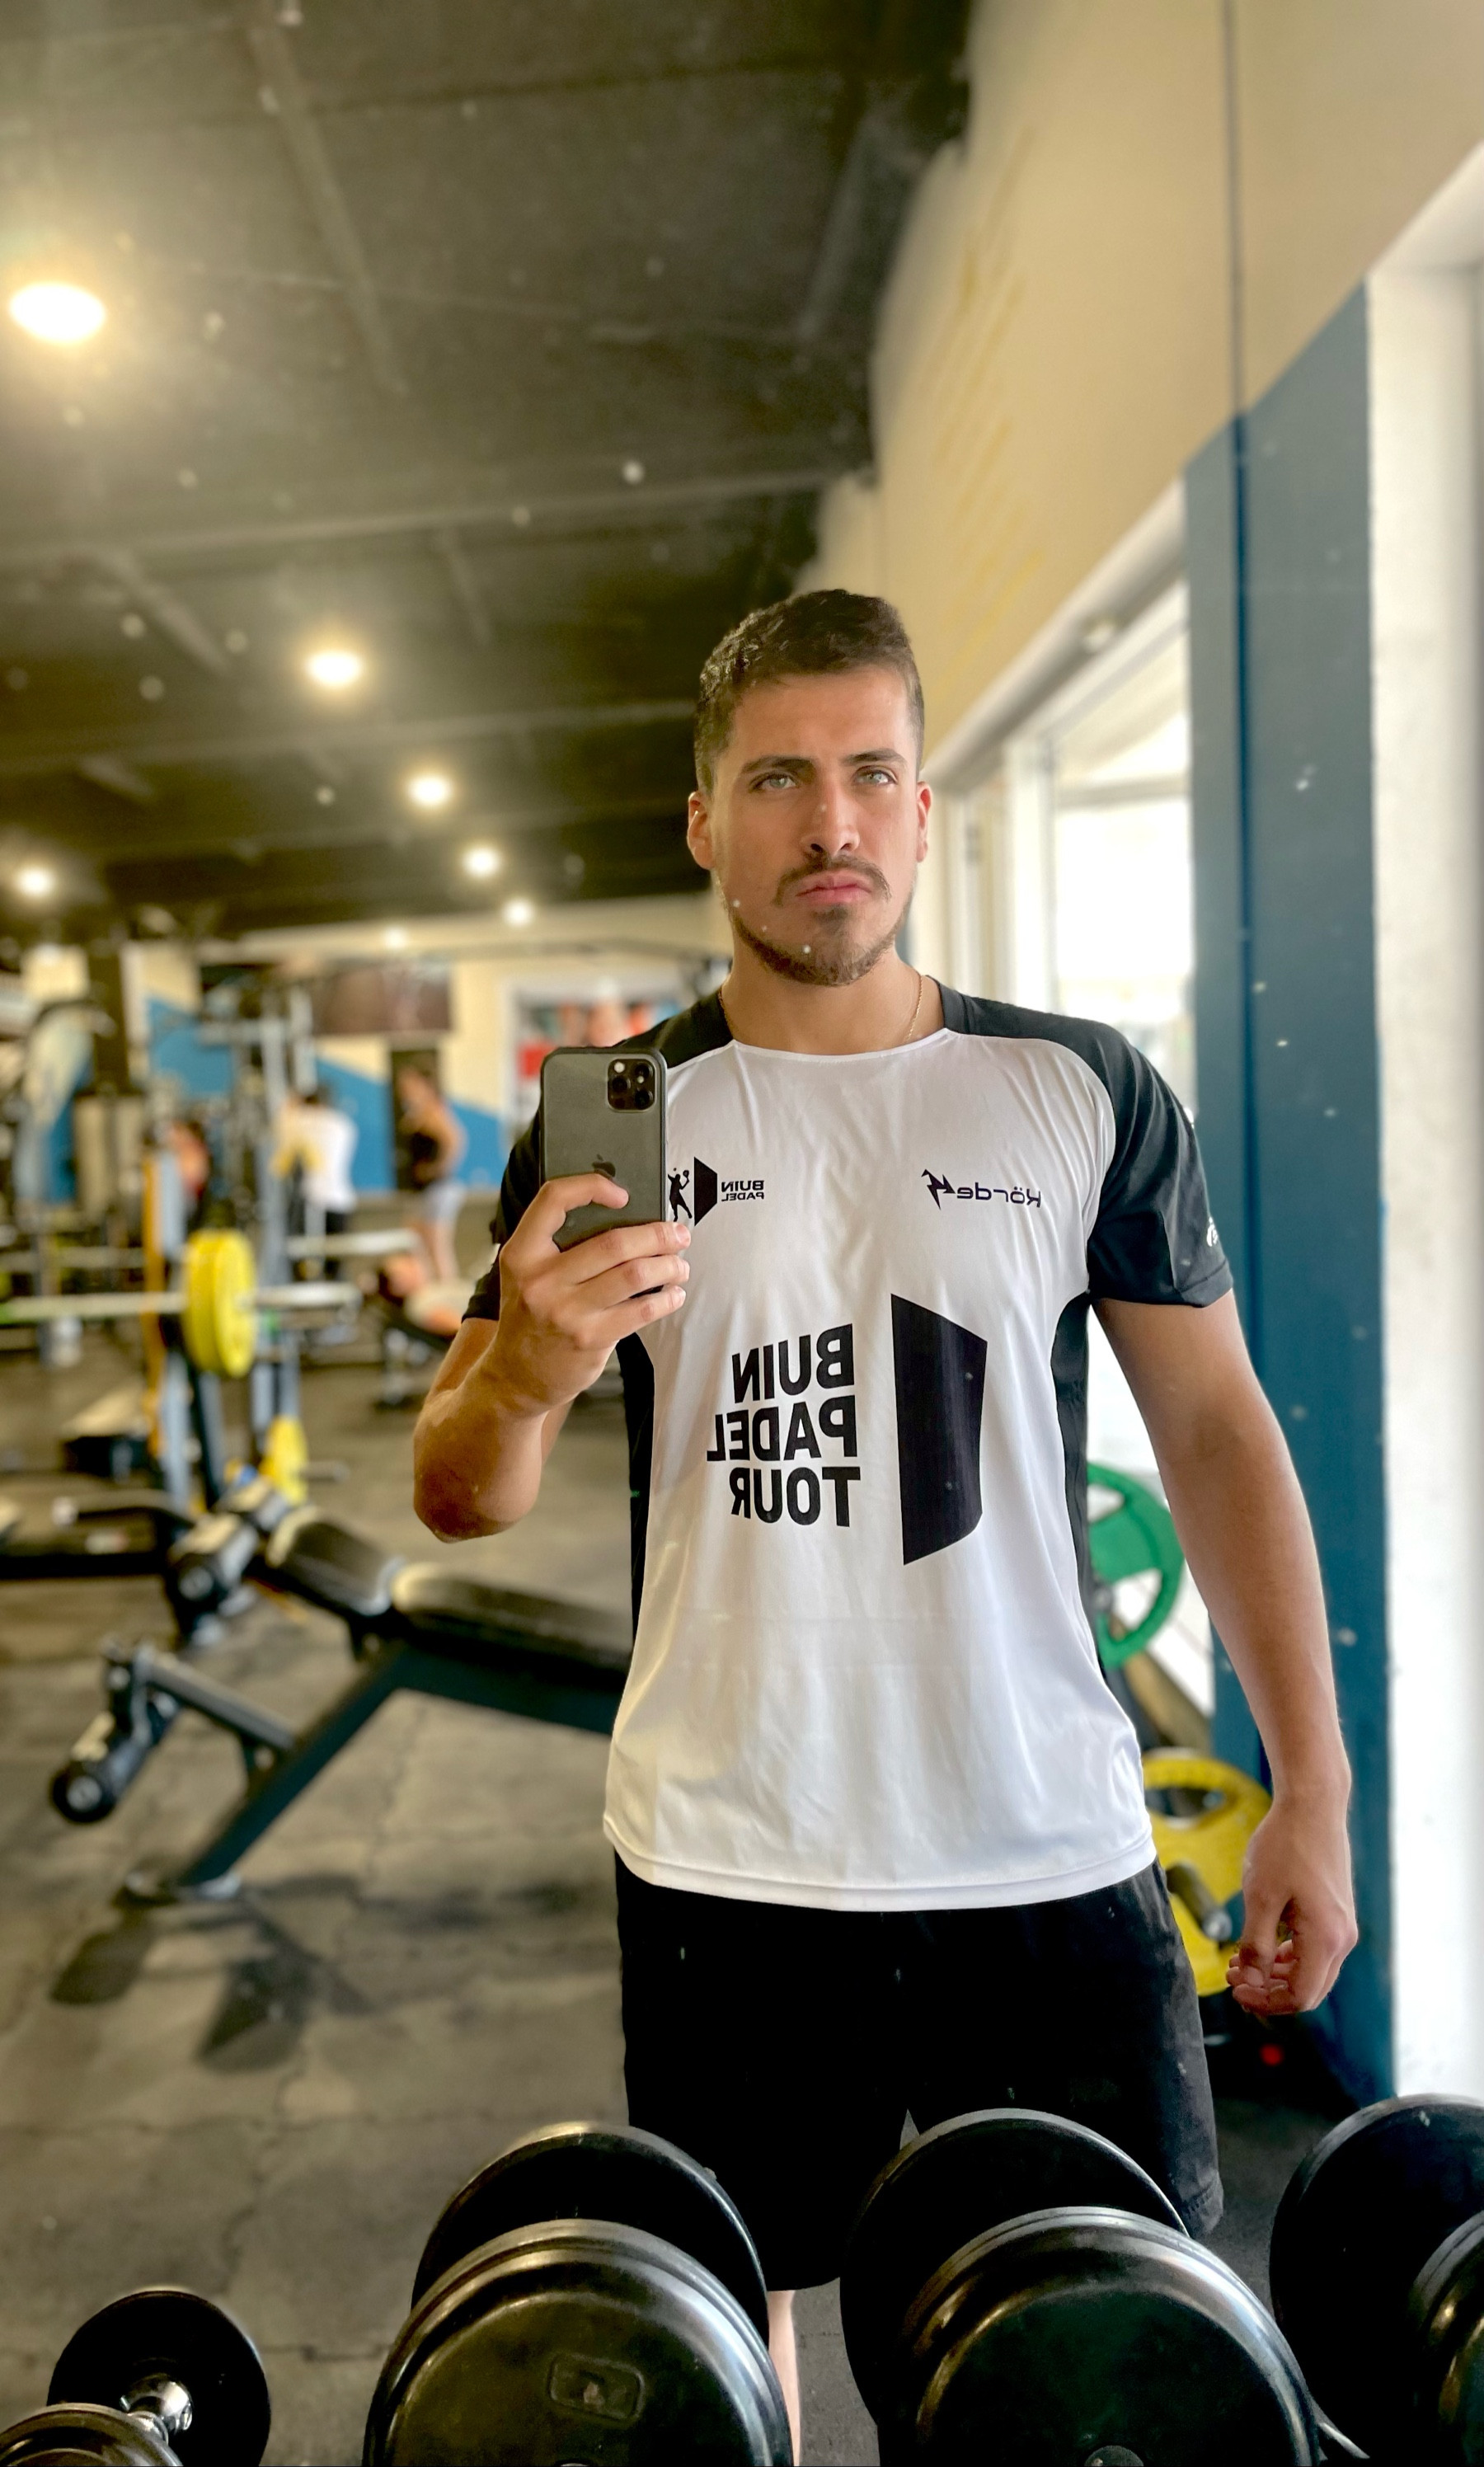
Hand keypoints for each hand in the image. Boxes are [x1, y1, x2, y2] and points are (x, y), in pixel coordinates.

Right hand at [489, 1174, 688, 1416]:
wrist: (514, 1375)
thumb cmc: (530, 1315)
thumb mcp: (526, 1274)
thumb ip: (559, 1246)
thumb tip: (626, 1219)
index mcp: (522, 1253)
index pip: (553, 1199)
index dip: (591, 1186)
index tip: (622, 1194)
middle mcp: (541, 1280)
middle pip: (613, 1242)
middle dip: (657, 1234)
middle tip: (678, 1233)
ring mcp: (566, 1312)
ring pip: (635, 1274)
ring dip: (668, 1265)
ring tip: (679, 1265)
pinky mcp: (590, 1339)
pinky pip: (642, 1310)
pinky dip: (666, 1298)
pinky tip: (673, 1294)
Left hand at [1226, 1792, 1356, 2015]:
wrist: (1313, 1805)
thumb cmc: (1285, 1846)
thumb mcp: (1260, 1896)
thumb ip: (1255, 1944)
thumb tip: (1251, 1981)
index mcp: (1326, 1939)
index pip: (1300, 1997)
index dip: (1265, 2001)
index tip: (1234, 1990)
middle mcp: (1342, 1938)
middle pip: (1309, 1990)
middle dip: (1269, 1990)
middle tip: (1233, 1976)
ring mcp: (1342, 1926)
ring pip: (1312, 1971)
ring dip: (1276, 1973)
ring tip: (1240, 1961)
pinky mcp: (1336, 1913)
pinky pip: (1315, 1950)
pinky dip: (1288, 1955)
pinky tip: (1261, 1943)